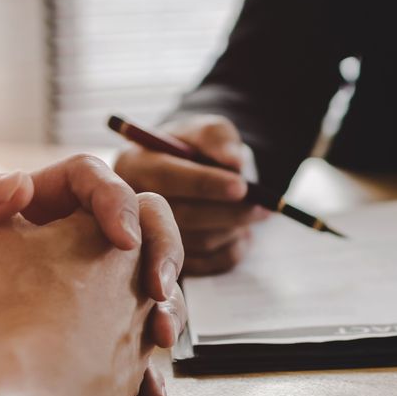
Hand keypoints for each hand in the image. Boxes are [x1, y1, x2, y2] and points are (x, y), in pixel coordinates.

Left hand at [0, 152, 183, 395]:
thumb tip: (20, 181)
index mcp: (30, 205)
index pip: (93, 180)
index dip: (117, 201)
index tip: (123, 238)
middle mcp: (62, 242)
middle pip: (141, 227)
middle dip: (163, 253)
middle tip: (158, 288)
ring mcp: (77, 290)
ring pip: (145, 285)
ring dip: (167, 308)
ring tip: (162, 339)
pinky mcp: (78, 335)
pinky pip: (130, 340)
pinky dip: (146, 365)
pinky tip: (149, 392)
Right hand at [114, 114, 268, 274]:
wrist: (190, 175)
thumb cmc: (195, 150)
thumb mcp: (204, 129)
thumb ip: (217, 137)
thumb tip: (233, 161)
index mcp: (136, 164)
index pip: (168, 177)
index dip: (206, 183)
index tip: (241, 186)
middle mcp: (135, 205)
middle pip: (184, 216)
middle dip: (230, 212)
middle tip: (261, 207)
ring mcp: (148, 239)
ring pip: (199, 243)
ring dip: (235, 230)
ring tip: (255, 214)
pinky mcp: (168, 264)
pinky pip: (207, 265)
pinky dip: (232, 251)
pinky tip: (242, 235)